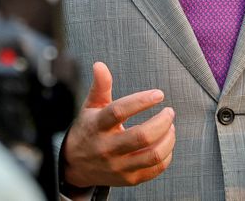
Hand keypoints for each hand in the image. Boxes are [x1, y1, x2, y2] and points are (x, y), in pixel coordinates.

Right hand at [62, 62, 175, 188]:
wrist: (75, 165)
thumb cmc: (88, 130)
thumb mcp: (90, 106)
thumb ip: (100, 86)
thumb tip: (100, 65)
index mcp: (97, 126)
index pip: (119, 111)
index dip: (141, 101)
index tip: (158, 94)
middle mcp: (107, 148)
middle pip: (141, 136)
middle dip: (162, 122)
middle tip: (169, 112)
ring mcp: (118, 166)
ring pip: (152, 155)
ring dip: (168, 139)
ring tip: (170, 127)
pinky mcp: (128, 179)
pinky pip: (154, 170)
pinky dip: (166, 155)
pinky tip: (166, 143)